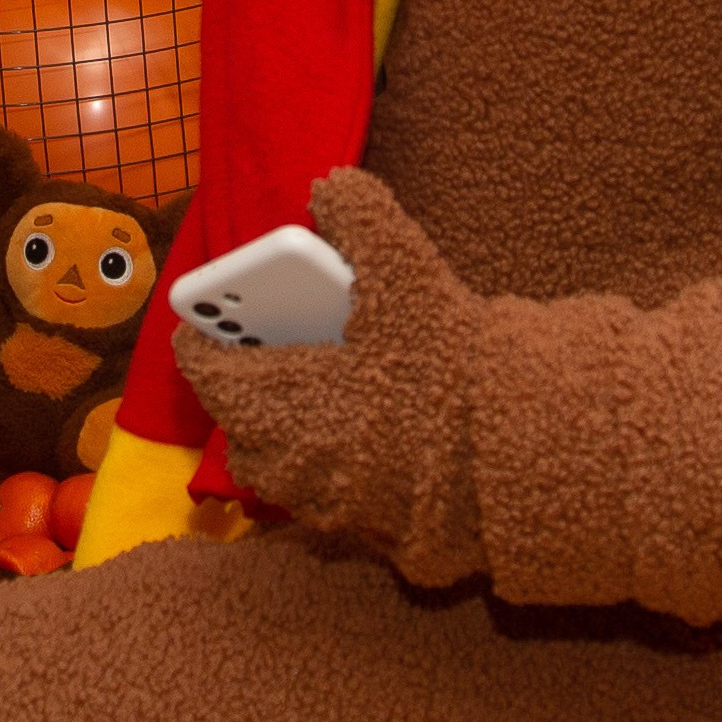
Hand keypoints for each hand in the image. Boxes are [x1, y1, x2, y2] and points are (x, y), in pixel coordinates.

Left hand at [176, 171, 480, 579]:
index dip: (204, 331)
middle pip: (240, 418)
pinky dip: (330, 460)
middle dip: (249, 379)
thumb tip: (332, 188)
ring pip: (280, 460)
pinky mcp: (364, 533)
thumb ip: (362, 217)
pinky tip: (369, 430)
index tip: (206, 313)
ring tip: (317, 383)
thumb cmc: (447, 368)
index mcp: (271, 399)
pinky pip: (324, 492)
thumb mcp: (404, 274)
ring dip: (288, 423)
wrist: (517, 463)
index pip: (204, 367)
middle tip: (270, 344)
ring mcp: (321, 503)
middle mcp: (284, 460)